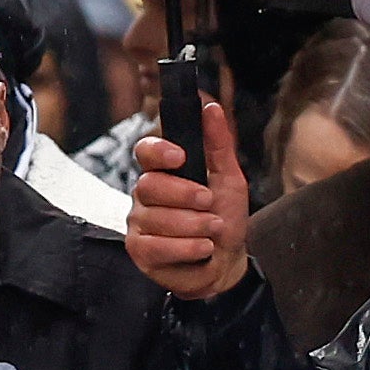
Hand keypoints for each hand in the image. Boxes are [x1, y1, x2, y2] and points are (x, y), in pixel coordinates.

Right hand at [122, 105, 250, 300]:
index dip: (158, 151)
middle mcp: (145, 194)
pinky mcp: (139, 249)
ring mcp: (139, 222)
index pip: (145, 151)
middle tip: (209, 203)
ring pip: (156, 218)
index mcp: (164, 172)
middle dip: (186, 196)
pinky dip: (186, 247)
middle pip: (150, 185)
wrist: (228, 262)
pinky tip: (201, 248)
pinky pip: (156, 245)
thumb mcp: (230, 178)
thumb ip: (219, 144)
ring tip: (212, 231)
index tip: (180, 157)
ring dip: (194, 226)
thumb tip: (211, 107)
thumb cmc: (226, 218)